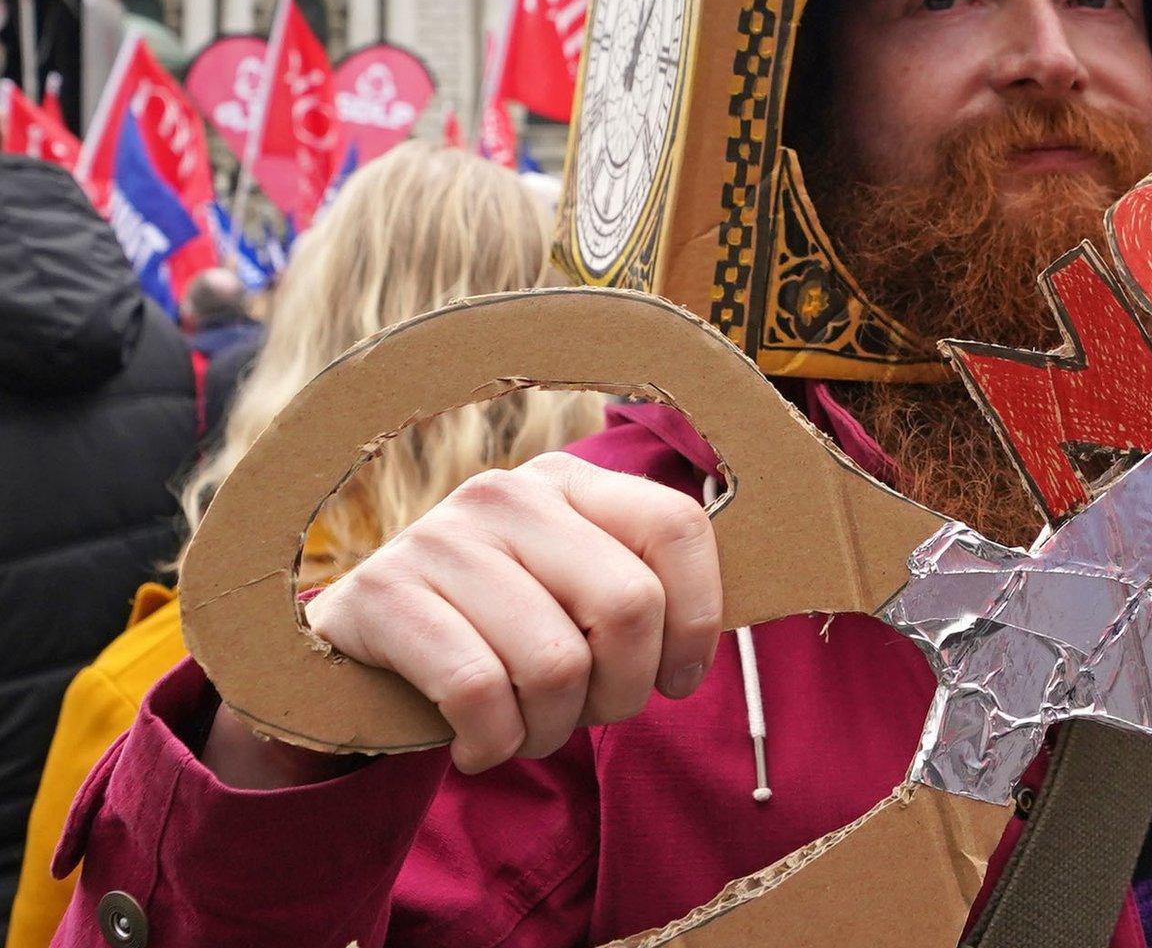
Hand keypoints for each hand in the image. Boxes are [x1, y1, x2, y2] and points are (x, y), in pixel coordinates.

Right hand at [201, 452, 722, 785]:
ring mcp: (438, 538)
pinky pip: (477, 692)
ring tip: (526, 731)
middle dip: (622, 692)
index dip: (699, 619)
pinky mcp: (379, 597)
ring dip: (551, 730)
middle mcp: (508, 494)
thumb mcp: (570, 598)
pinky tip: (480, 746)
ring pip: (555, 662)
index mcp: (570, 482)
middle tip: (588, 716)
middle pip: (628, 606)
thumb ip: (642, 596)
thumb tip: (719, 631)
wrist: (354, 666)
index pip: (676, 526)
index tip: (679, 678)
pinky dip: (493, 743)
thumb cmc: (494, 638)